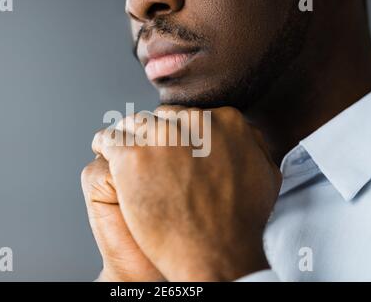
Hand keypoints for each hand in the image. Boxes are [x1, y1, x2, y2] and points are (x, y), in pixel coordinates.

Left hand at [90, 106, 281, 280]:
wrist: (216, 254)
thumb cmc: (240, 222)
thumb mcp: (265, 174)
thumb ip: (253, 144)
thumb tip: (246, 132)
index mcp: (224, 121)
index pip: (188, 116)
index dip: (177, 134)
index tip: (169, 147)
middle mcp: (192, 122)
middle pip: (161, 118)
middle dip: (155, 134)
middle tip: (149, 155)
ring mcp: (161, 138)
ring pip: (134, 124)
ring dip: (128, 136)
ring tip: (122, 150)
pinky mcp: (133, 157)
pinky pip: (109, 139)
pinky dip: (105, 144)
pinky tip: (105, 151)